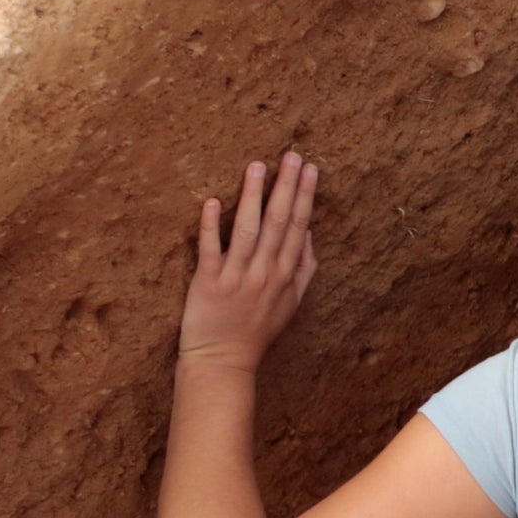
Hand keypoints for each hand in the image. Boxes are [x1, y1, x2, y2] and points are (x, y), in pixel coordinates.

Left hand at [181, 153, 319, 372]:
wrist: (223, 361)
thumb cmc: (256, 331)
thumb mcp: (291, 303)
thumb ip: (304, 269)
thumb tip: (308, 235)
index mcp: (285, 275)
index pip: (298, 227)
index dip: (305, 196)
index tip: (310, 169)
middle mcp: (264, 272)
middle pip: (277, 222)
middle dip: (286, 187)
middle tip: (291, 155)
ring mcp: (236, 277)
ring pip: (247, 229)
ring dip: (252, 196)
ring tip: (258, 166)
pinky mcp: (207, 283)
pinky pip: (210, 250)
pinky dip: (211, 226)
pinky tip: (212, 202)